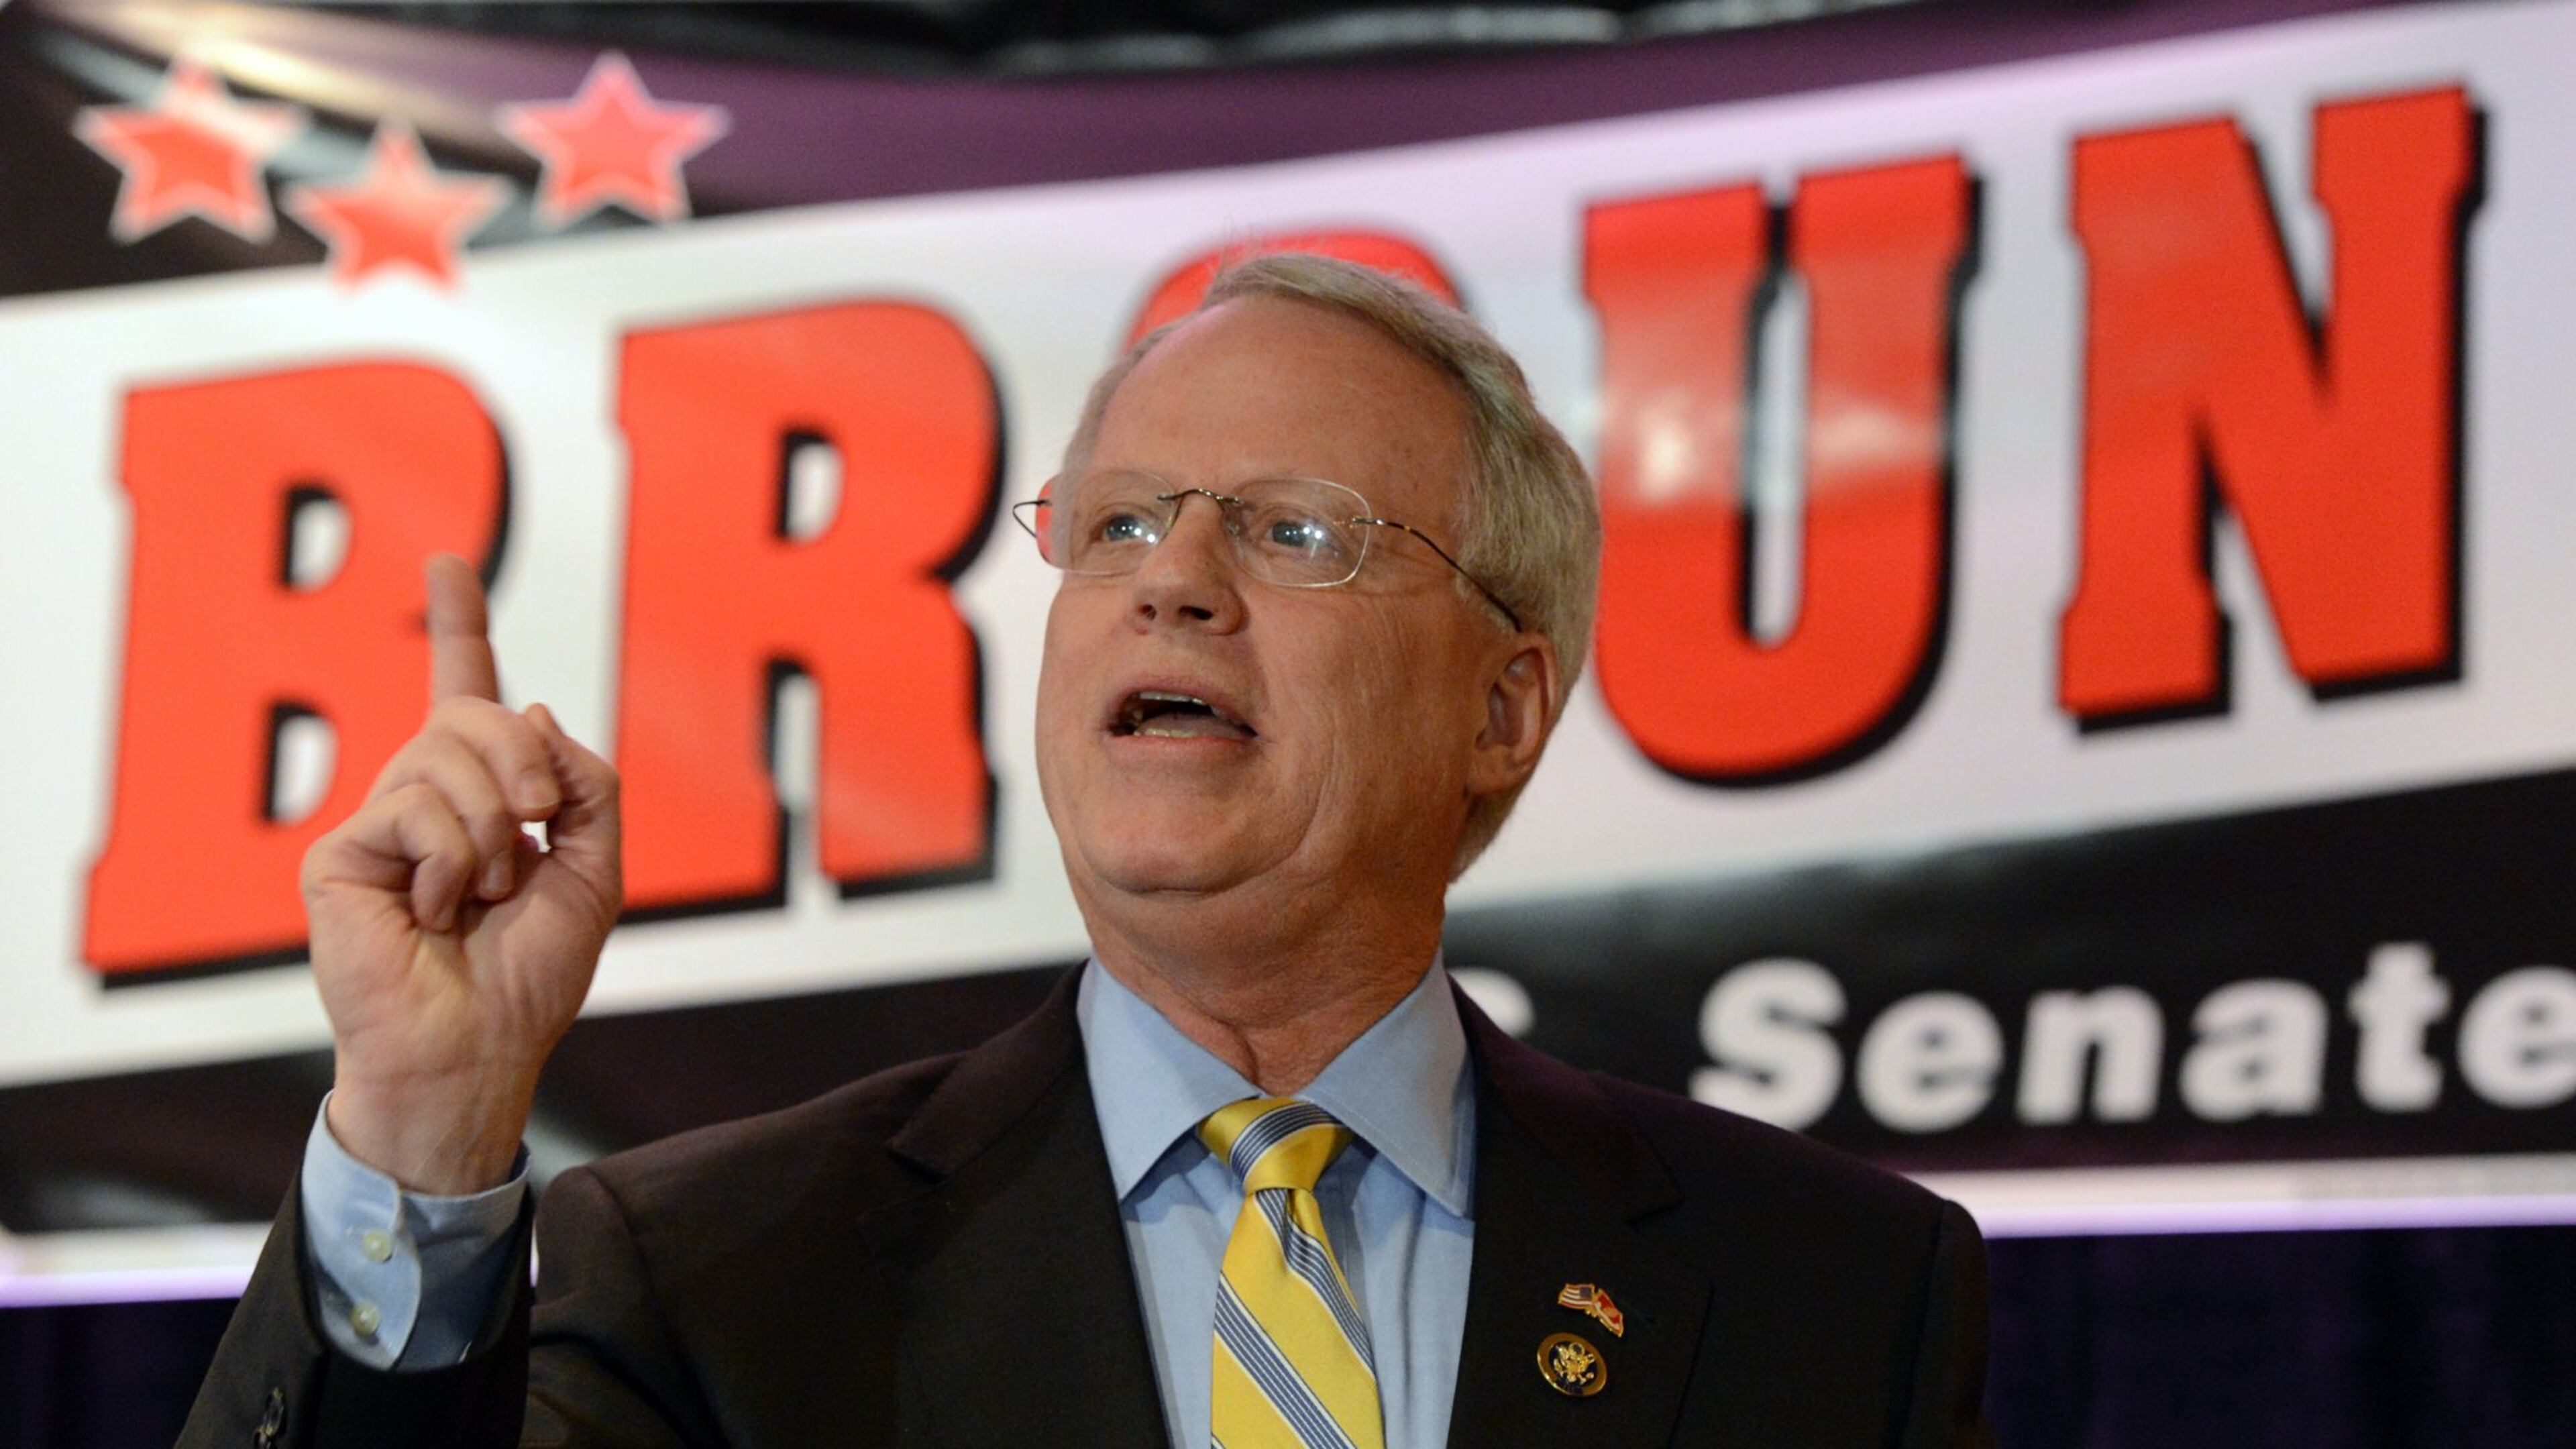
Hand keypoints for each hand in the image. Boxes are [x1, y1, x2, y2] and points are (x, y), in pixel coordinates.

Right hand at [301, 555, 621, 1193]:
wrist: (477, 1051)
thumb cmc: (529, 975)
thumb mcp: (595, 869)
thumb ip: (586, 786)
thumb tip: (532, 711)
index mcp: (481, 796)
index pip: (465, 693)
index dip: (459, 625)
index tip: (447, 563)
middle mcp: (422, 797)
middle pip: (479, 714)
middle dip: (527, 766)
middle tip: (538, 833)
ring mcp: (378, 823)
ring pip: (448, 755)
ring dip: (495, 831)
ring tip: (483, 896)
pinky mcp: (340, 854)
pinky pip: (415, 809)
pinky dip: (453, 861)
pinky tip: (439, 911)